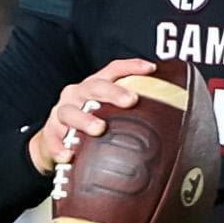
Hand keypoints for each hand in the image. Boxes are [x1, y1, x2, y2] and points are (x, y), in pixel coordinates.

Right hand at [29, 58, 156, 174]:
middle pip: (94, 87)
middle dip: (113, 92)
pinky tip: (70, 155)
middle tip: (131, 100)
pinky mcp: (50, 132)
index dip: (131, 66)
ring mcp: (61, 112)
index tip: (151, 68)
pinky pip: (54, 139)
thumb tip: (173, 122)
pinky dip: (60, 147)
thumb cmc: (89, 122)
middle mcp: (77, 94)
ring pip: (70, 112)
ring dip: (85, 120)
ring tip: (99, 129)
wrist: (54, 139)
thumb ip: (130, 112)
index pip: (113, 70)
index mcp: (94, 86)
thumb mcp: (107, 111)